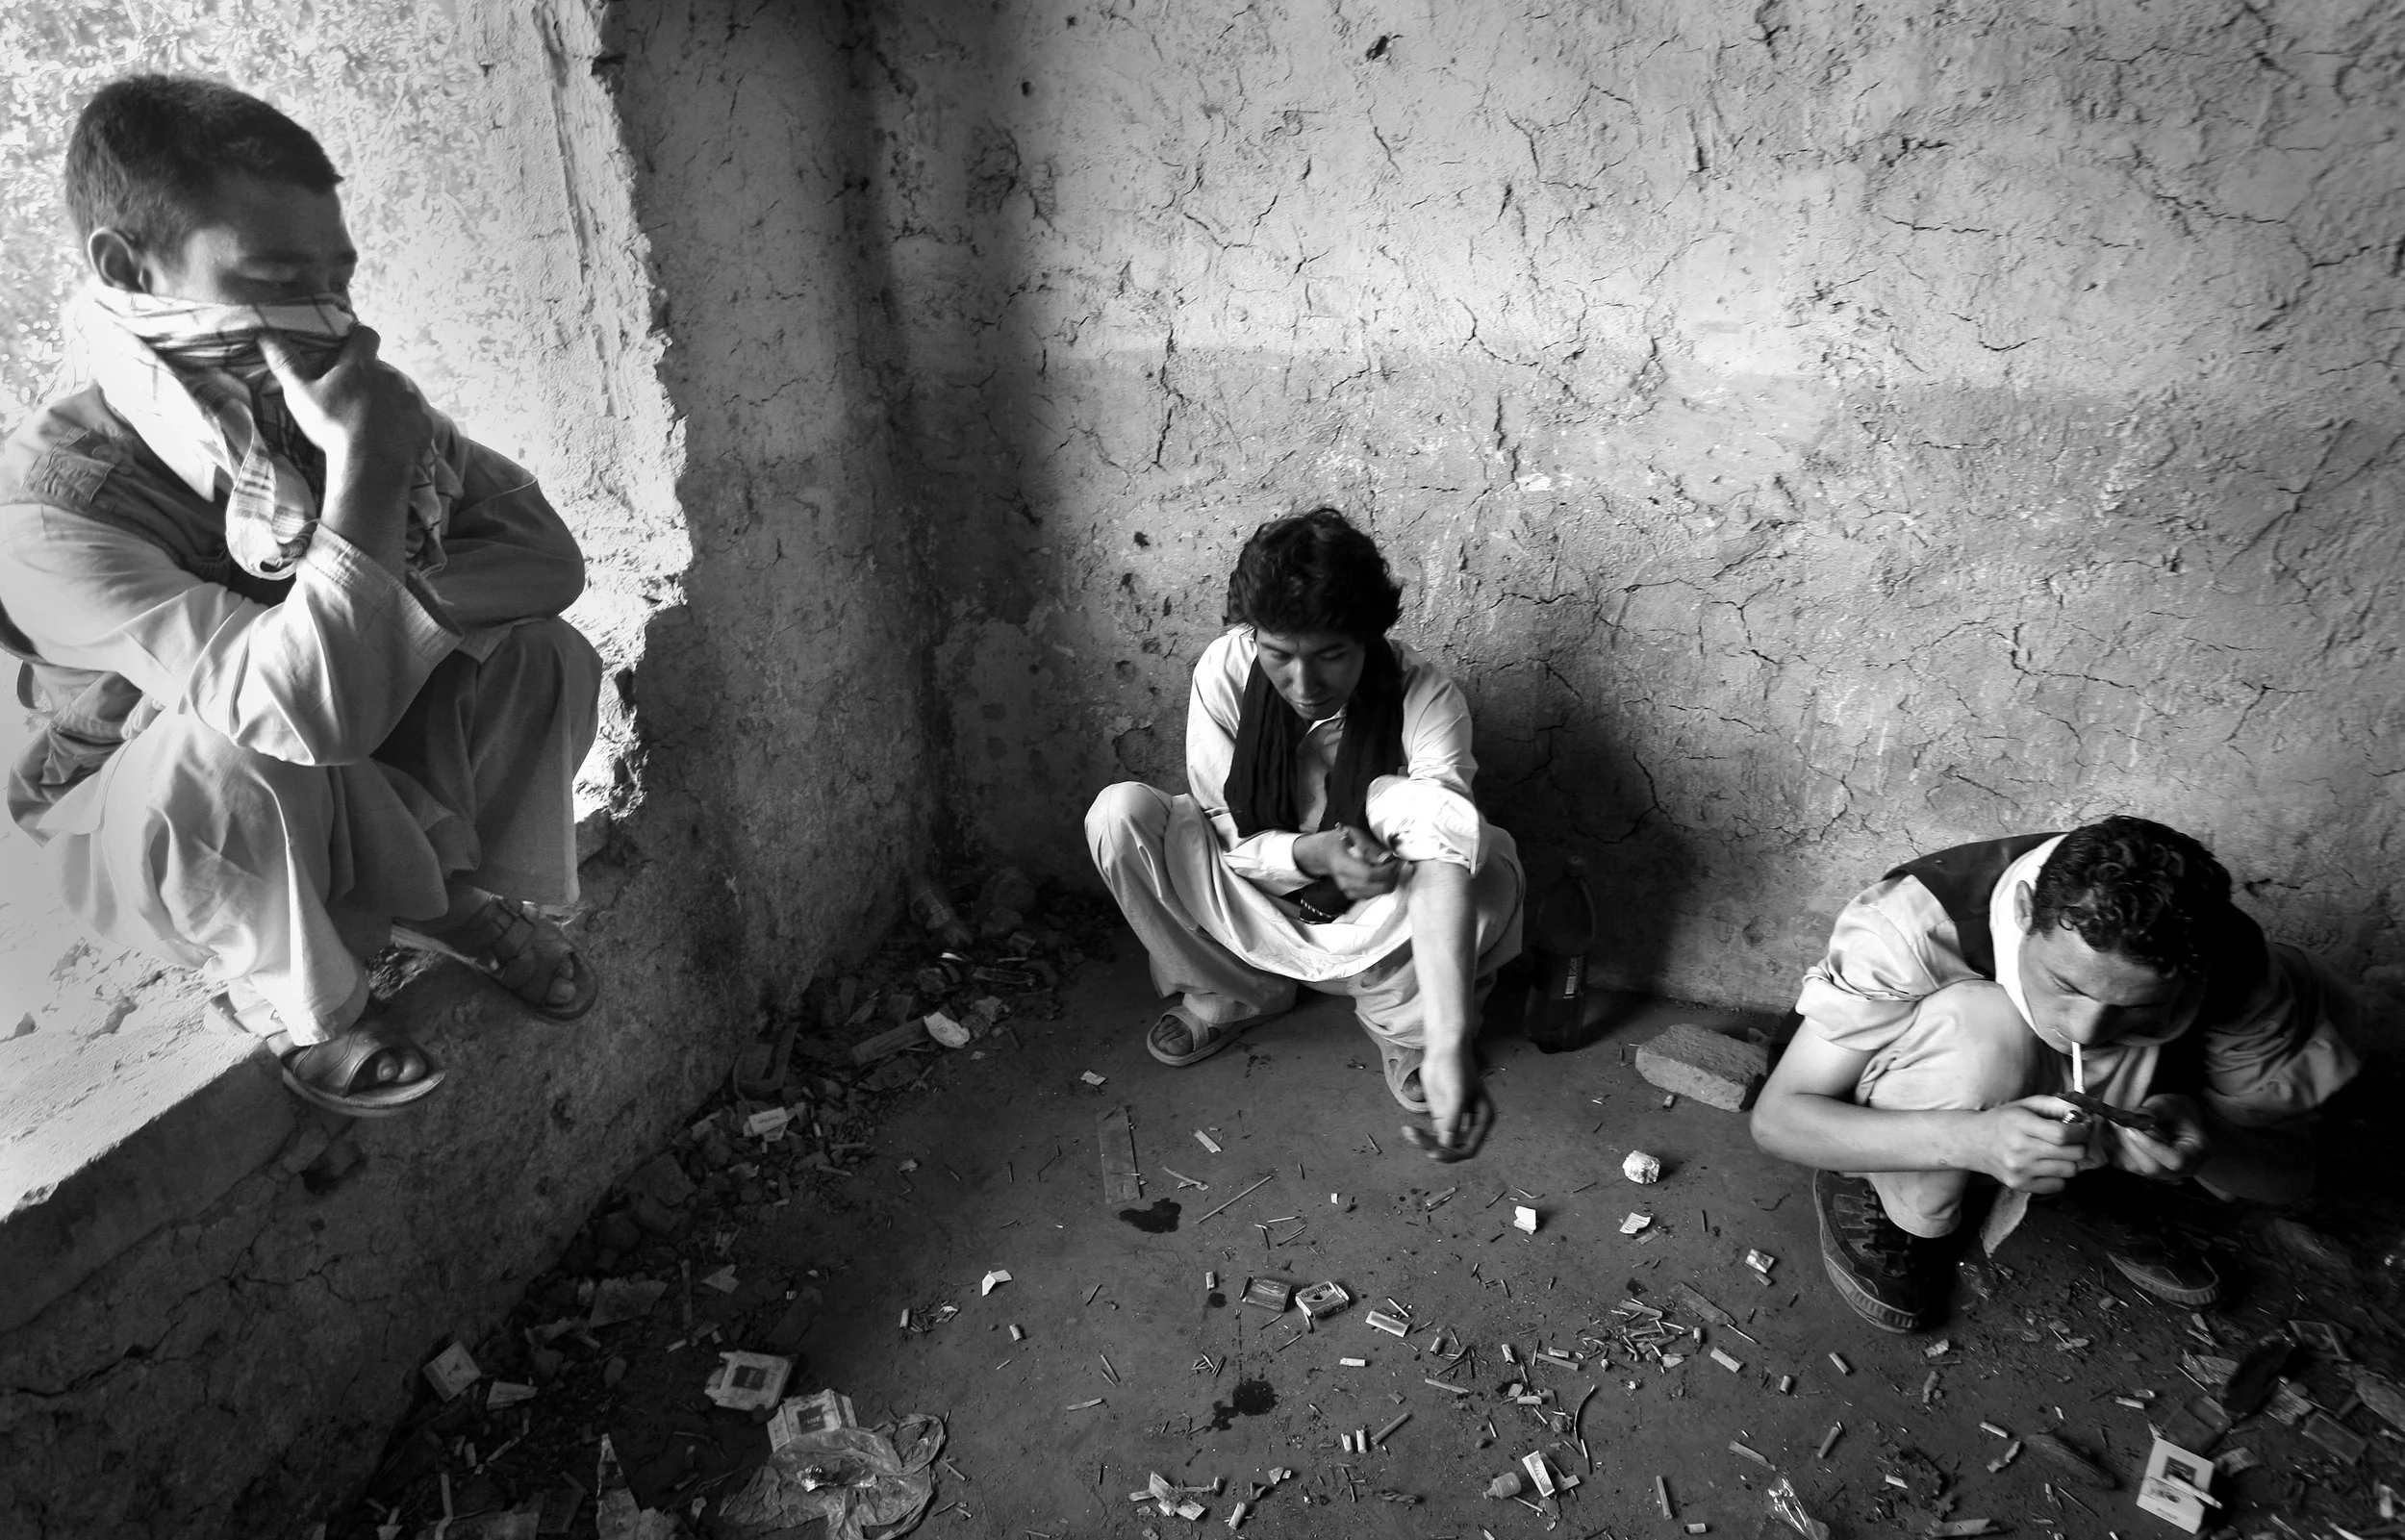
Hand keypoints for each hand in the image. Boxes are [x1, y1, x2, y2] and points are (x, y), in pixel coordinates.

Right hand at [260, 324, 430, 473]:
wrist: (370, 467)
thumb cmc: (332, 426)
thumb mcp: (301, 394)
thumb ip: (285, 362)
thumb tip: (263, 332)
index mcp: (362, 365)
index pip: (366, 334)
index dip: (358, 338)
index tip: (349, 348)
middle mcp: (392, 376)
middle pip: (382, 369)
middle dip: (370, 378)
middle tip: (352, 398)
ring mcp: (412, 400)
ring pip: (400, 393)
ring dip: (389, 401)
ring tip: (371, 422)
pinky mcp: (425, 424)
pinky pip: (415, 418)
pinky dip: (405, 424)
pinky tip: (390, 438)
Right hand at [1298, 824, 1401, 900]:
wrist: (1325, 853)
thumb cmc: (1340, 841)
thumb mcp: (1353, 835)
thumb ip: (1370, 847)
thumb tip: (1387, 858)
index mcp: (1341, 865)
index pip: (1368, 874)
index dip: (1387, 870)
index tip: (1396, 861)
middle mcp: (1344, 882)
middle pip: (1377, 888)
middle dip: (1392, 876)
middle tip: (1397, 863)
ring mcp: (1348, 891)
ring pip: (1378, 893)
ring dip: (1389, 881)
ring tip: (1391, 867)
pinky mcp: (1354, 895)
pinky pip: (1375, 894)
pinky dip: (1383, 885)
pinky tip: (1383, 874)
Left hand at [1417, 1044, 1482, 1154]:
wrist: (1444, 1050)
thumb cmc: (1457, 1067)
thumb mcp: (1457, 1093)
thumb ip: (1454, 1119)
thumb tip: (1448, 1144)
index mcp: (1483, 1119)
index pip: (1470, 1148)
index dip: (1453, 1155)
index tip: (1434, 1154)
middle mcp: (1471, 1123)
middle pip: (1454, 1149)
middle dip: (1436, 1148)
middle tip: (1418, 1139)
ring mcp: (1455, 1120)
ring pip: (1441, 1143)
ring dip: (1425, 1142)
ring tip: (1410, 1132)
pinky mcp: (1441, 1116)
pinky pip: (1432, 1134)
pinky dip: (1420, 1135)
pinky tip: (1408, 1130)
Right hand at [1969, 1095, 2090, 1192]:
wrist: (1973, 1142)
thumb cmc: (2004, 1121)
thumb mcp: (2027, 1104)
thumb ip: (2057, 1104)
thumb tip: (2084, 1115)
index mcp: (2020, 1124)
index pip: (2063, 1134)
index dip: (2082, 1131)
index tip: (2083, 1127)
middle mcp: (2019, 1149)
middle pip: (2072, 1154)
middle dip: (2079, 1145)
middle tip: (2071, 1140)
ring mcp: (2020, 1170)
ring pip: (2070, 1171)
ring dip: (2069, 1161)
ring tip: (2057, 1153)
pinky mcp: (2020, 1185)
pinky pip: (2059, 1186)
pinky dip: (2059, 1176)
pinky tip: (2047, 1165)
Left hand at [2111, 1092, 2209, 1180]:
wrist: (2179, 1118)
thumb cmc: (2178, 1110)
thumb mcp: (2169, 1105)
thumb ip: (2153, 1111)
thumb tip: (2130, 1119)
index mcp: (2196, 1153)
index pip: (2175, 1160)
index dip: (2151, 1147)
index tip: (2131, 1129)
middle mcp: (2181, 1170)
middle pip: (2152, 1168)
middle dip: (2131, 1145)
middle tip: (2117, 1123)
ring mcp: (2163, 1173)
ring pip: (2135, 1168)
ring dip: (2120, 1147)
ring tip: (2114, 1125)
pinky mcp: (2146, 1170)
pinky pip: (2126, 1165)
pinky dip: (2114, 1150)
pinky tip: (2111, 1132)